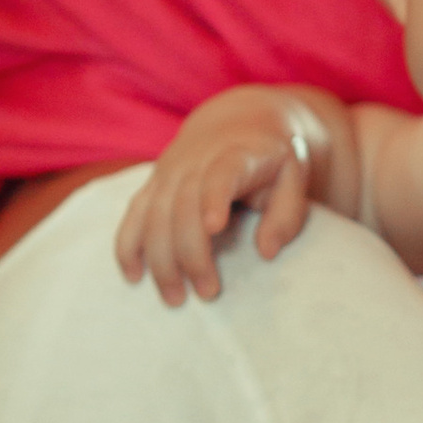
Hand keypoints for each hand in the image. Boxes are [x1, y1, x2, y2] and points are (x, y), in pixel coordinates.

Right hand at [114, 89, 336, 306]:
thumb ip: (287, 214)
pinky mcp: (153, 184)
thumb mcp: (293, 179)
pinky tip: (133, 276)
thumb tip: (266, 252)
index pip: (220, 175)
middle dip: (190, 254)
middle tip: (208, 293)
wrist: (238, 123)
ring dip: (160, 260)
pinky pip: (133, 215)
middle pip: (182, 207)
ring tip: (175, 299)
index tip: (215, 227)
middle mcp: (195, 161)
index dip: (214, 198)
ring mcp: (169, 172)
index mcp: (235, 155)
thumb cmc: (272, 161)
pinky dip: (128, 246)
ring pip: (153, 216)